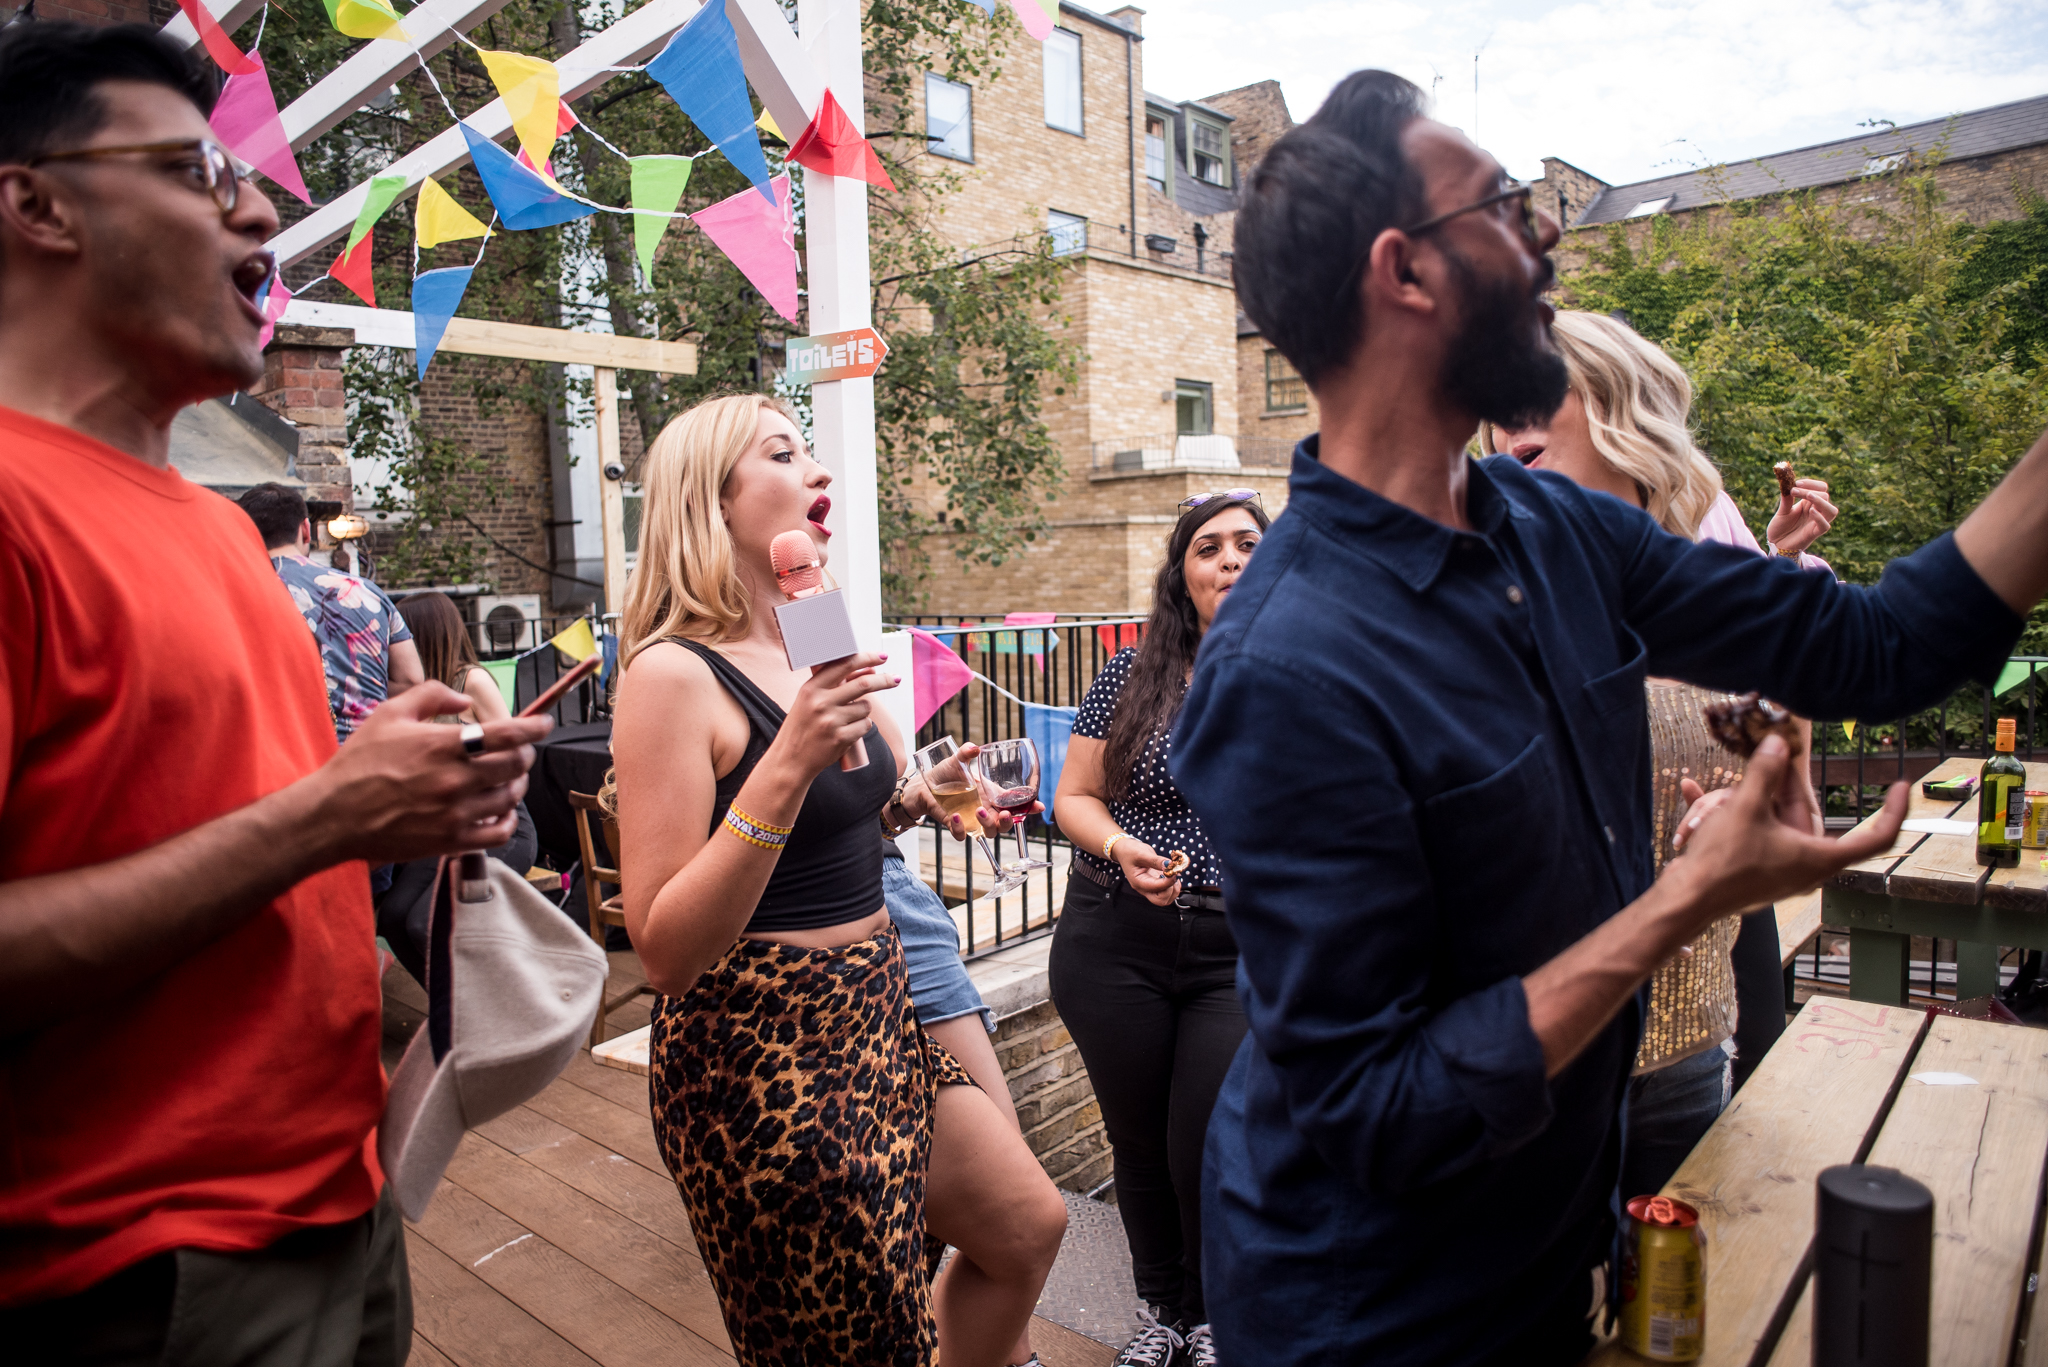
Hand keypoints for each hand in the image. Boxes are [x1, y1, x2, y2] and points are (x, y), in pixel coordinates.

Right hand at [312, 682, 550, 863]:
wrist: (333, 815)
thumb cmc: (359, 763)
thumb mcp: (390, 714)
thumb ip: (431, 695)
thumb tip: (465, 700)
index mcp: (443, 745)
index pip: (508, 734)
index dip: (534, 727)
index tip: (544, 723)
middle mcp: (455, 780)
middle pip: (516, 765)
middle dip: (524, 754)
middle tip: (519, 751)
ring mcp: (456, 813)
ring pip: (511, 798)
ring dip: (517, 785)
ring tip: (508, 778)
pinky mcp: (451, 841)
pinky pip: (499, 833)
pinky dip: (508, 820)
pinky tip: (501, 811)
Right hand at [774, 652, 896, 775]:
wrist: (790, 760)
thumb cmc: (803, 727)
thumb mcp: (809, 701)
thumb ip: (834, 686)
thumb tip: (870, 672)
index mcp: (811, 688)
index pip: (844, 665)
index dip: (867, 658)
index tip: (882, 657)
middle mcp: (820, 702)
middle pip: (863, 684)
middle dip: (884, 680)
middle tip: (896, 678)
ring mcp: (831, 721)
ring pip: (866, 708)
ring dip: (864, 711)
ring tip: (847, 719)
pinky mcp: (840, 738)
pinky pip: (865, 726)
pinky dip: (862, 727)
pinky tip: (847, 733)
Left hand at [898, 744, 1044, 840]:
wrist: (924, 785)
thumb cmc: (945, 774)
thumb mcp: (957, 761)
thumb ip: (966, 754)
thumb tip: (974, 747)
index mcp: (991, 795)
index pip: (1015, 804)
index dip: (1029, 808)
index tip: (1039, 806)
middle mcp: (985, 809)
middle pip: (1005, 824)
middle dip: (1008, 822)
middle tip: (1004, 814)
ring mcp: (971, 819)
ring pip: (988, 833)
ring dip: (988, 825)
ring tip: (979, 811)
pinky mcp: (955, 825)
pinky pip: (961, 834)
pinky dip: (959, 829)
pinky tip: (955, 817)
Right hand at [1115, 837, 1180, 905]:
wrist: (1125, 851)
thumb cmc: (1130, 852)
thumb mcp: (1141, 853)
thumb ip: (1156, 861)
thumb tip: (1170, 865)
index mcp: (1138, 882)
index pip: (1156, 888)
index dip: (1167, 881)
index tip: (1173, 870)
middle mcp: (1145, 888)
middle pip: (1161, 900)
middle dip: (1171, 890)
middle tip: (1173, 875)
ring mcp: (1151, 888)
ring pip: (1166, 898)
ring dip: (1174, 889)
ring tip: (1173, 874)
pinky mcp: (1156, 884)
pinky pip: (1168, 892)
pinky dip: (1174, 886)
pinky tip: (1172, 875)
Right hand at [1660, 734, 1903, 934]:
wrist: (1686, 899)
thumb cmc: (1723, 863)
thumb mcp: (1746, 808)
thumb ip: (1765, 772)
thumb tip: (1778, 743)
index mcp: (1820, 857)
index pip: (1877, 837)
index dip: (1895, 810)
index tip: (1901, 786)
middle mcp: (1807, 867)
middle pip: (1806, 815)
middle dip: (1779, 788)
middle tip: (1770, 759)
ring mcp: (1781, 869)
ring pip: (1773, 821)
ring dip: (1743, 801)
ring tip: (1716, 796)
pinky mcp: (1757, 870)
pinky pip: (1750, 833)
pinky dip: (1728, 815)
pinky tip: (1695, 794)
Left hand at [1767, 477, 1837, 556]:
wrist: (1775, 545)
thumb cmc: (1780, 528)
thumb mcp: (1782, 511)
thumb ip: (1786, 499)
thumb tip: (1787, 483)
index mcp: (1809, 503)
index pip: (1821, 488)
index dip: (1811, 483)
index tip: (1796, 482)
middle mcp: (1816, 511)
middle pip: (1825, 496)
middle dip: (1810, 490)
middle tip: (1793, 490)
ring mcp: (1816, 523)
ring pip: (1832, 510)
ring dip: (1821, 501)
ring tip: (1808, 496)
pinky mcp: (1814, 534)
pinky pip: (1825, 526)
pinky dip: (1820, 518)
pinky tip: (1811, 511)